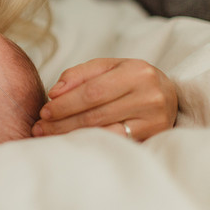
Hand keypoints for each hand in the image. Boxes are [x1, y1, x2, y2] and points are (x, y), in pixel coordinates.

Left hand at [32, 58, 177, 141]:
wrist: (169, 94)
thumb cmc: (130, 78)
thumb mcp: (108, 67)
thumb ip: (79, 74)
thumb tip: (54, 93)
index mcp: (137, 72)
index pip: (92, 91)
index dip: (66, 103)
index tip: (44, 111)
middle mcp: (149, 96)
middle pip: (96, 113)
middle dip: (63, 121)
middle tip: (40, 127)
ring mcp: (154, 120)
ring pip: (104, 130)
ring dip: (72, 134)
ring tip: (49, 135)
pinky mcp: (153, 137)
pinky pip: (115, 142)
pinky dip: (90, 142)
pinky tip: (72, 142)